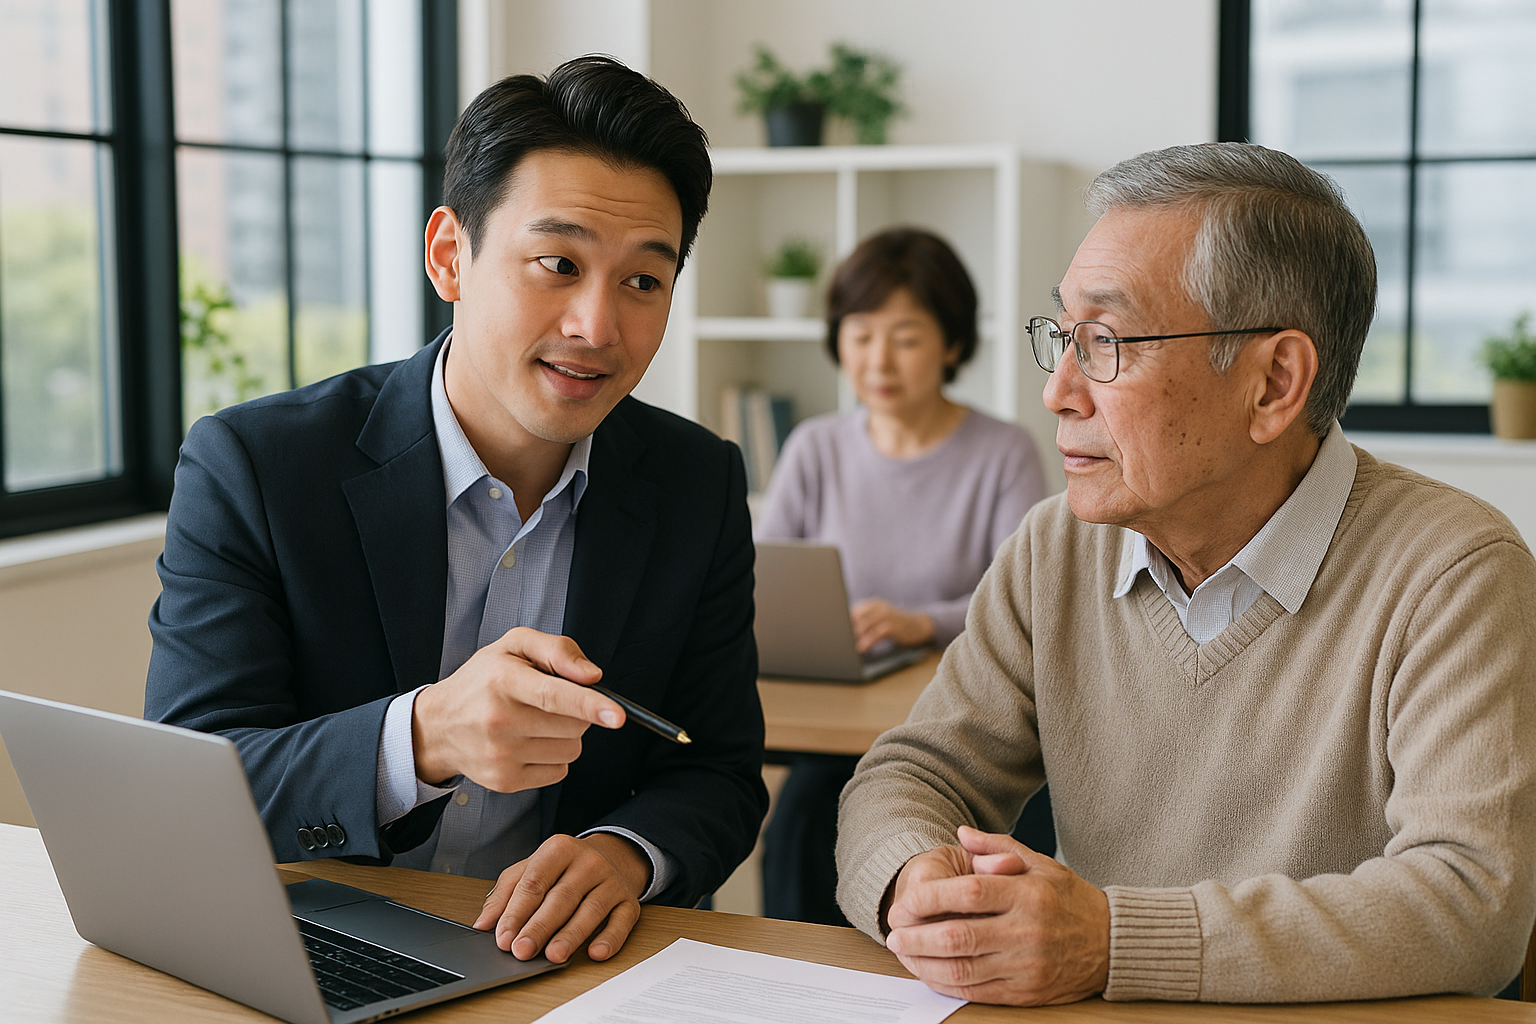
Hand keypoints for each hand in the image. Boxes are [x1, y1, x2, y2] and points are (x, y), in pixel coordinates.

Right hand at [412, 626, 624, 790]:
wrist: (438, 726)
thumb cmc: (482, 680)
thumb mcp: (514, 645)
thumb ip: (557, 649)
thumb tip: (593, 676)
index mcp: (503, 679)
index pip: (553, 695)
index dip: (591, 704)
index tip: (617, 715)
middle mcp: (499, 719)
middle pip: (573, 725)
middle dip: (577, 712)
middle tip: (550, 702)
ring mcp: (501, 755)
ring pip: (571, 749)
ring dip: (565, 736)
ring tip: (535, 722)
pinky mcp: (505, 780)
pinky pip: (558, 772)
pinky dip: (553, 758)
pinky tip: (529, 743)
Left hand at [474, 832, 647, 962]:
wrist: (612, 856)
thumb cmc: (564, 868)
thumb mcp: (530, 869)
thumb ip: (505, 894)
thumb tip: (483, 924)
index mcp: (558, 849)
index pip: (535, 882)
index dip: (517, 912)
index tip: (503, 937)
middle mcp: (588, 862)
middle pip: (561, 897)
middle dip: (540, 926)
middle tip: (522, 950)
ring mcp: (611, 881)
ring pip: (591, 910)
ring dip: (571, 935)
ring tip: (553, 955)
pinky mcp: (629, 901)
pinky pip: (622, 921)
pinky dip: (610, 938)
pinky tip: (596, 952)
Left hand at [850, 598, 934, 652]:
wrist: (917, 626)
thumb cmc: (895, 624)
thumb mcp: (880, 618)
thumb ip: (866, 621)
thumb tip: (846, 631)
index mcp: (873, 604)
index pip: (854, 611)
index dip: (847, 622)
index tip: (841, 632)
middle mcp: (879, 607)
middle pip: (857, 617)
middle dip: (851, 630)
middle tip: (845, 641)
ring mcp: (887, 616)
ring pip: (865, 625)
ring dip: (857, 636)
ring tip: (852, 645)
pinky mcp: (893, 626)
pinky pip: (876, 634)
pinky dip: (867, 642)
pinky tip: (863, 648)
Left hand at [884, 826, 1109, 1005]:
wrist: (1112, 944)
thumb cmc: (1071, 899)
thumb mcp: (1040, 863)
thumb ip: (998, 846)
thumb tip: (961, 832)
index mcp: (1027, 894)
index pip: (969, 893)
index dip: (930, 898)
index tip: (905, 901)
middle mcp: (1026, 931)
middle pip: (959, 936)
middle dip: (917, 937)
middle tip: (892, 932)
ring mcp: (1026, 966)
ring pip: (963, 970)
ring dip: (924, 964)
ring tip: (904, 953)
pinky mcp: (1026, 993)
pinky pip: (977, 992)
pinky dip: (947, 984)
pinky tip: (930, 973)